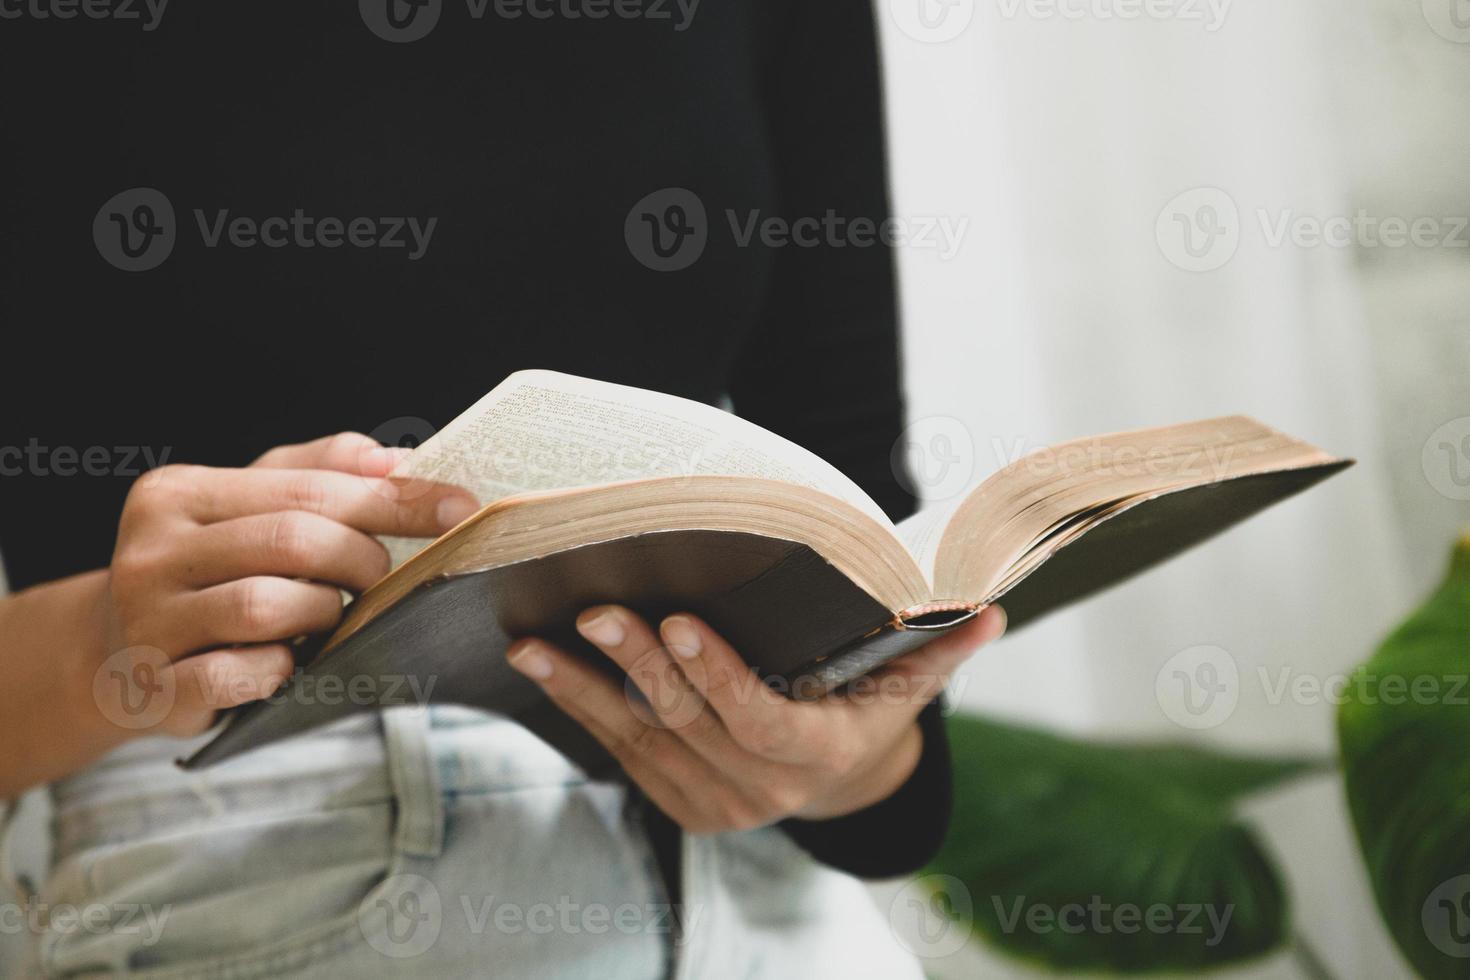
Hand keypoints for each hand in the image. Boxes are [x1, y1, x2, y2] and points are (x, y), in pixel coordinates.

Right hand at [92, 432, 478, 737]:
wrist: (113, 656)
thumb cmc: (208, 572)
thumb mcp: (250, 506)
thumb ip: (321, 472)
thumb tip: (395, 459)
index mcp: (179, 493)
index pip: (310, 487)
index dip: (395, 500)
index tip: (461, 509)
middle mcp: (152, 551)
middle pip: (293, 539)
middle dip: (362, 558)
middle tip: (383, 577)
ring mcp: (146, 622)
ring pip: (266, 604)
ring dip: (322, 613)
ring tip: (329, 617)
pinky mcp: (154, 688)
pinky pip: (236, 675)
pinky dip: (278, 670)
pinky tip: (289, 664)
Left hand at [506, 603, 1005, 832]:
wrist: (835, 786)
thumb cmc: (866, 712)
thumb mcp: (905, 686)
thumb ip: (941, 650)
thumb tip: (992, 610)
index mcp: (814, 756)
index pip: (760, 720)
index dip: (719, 675)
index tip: (681, 621)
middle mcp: (760, 790)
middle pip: (689, 723)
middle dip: (640, 665)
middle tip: (598, 610)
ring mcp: (710, 802)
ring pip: (639, 739)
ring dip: (583, 688)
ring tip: (533, 642)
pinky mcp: (674, 800)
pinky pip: (619, 751)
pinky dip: (578, 706)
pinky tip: (540, 664)